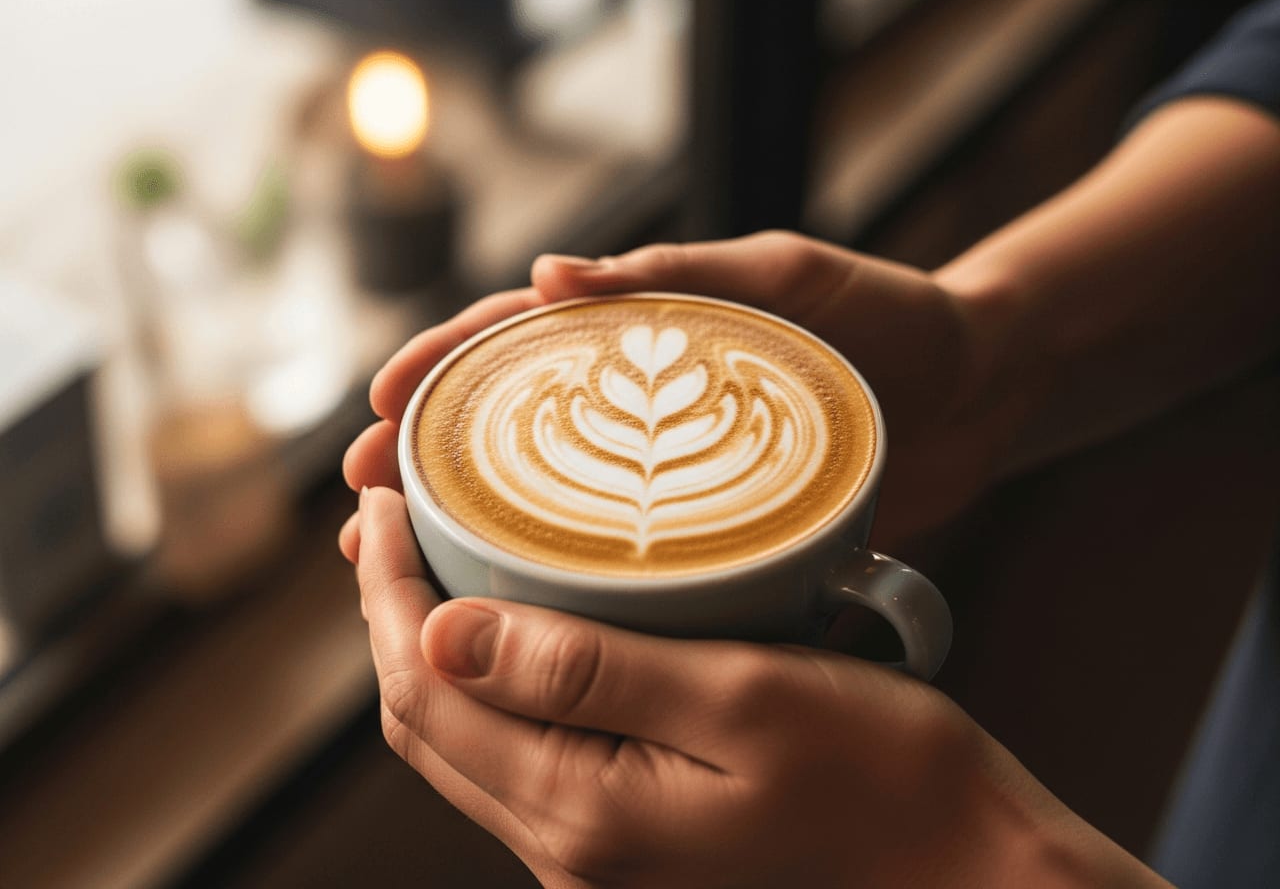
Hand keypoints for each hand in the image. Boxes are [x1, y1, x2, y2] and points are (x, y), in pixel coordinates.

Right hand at [343, 231, 1002, 557]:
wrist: (983, 392)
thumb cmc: (890, 319)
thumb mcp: (788, 278)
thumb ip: (684, 269)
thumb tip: (553, 274)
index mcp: (645, 330)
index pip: (517, 341)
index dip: (441, 367)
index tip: (379, 404)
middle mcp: (642, 402)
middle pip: (508, 426)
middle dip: (426, 458)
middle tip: (362, 501)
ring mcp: (669, 472)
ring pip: (546, 500)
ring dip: (469, 528)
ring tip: (402, 568)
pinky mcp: (709, 533)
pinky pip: (617, 557)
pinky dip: (558, 582)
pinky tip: (515, 616)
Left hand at [353, 486, 1169, 888]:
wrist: (962, 864)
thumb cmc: (885, 775)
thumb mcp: (744, 700)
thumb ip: (588, 672)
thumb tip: (443, 631)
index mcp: (585, 814)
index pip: (427, 693)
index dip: (386, 592)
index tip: (379, 500)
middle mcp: (570, 851)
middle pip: (428, 723)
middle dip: (393, 614)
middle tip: (392, 512)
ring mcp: (595, 855)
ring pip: (466, 741)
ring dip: (436, 647)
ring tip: (434, 551)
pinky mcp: (626, 838)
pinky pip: (520, 753)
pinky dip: (493, 683)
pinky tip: (513, 623)